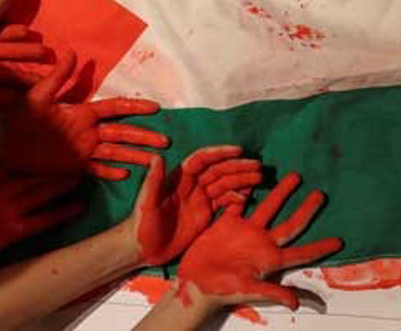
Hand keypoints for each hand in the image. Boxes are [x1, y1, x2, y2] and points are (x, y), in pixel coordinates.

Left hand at [0, 51, 164, 179]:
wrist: (3, 143)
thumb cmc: (19, 117)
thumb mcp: (38, 96)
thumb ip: (58, 77)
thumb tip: (72, 51)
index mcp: (82, 112)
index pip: (114, 108)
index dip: (134, 107)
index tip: (155, 108)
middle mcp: (88, 130)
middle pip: (121, 133)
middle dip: (143, 136)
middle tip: (165, 141)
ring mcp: (83, 149)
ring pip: (115, 152)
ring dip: (134, 156)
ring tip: (153, 161)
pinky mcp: (74, 165)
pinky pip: (97, 169)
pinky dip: (111, 172)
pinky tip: (126, 175)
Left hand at [0, 169, 82, 278]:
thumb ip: (4, 249)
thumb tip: (14, 244)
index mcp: (10, 232)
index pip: (45, 219)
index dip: (64, 211)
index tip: (81, 204)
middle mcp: (4, 211)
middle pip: (39, 194)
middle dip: (60, 184)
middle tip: (78, 174)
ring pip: (21, 180)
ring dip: (40, 172)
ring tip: (56, 164)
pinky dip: (9, 165)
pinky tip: (20, 159)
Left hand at [132, 147, 261, 265]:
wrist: (142, 250)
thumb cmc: (141, 225)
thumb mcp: (146, 204)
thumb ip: (153, 181)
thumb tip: (157, 157)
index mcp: (179, 179)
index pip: (202, 160)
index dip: (220, 153)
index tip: (239, 151)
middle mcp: (192, 186)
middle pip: (218, 171)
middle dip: (238, 167)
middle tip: (258, 167)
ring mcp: (199, 200)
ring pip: (224, 184)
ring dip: (241, 180)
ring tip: (260, 179)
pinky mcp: (204, 214)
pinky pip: (224, 202)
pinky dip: (237, 198)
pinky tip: (248, 196)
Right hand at [176, 173, 342, 309]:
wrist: (193, 283)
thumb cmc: (220, 290)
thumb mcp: (247, 290)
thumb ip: (271, 292)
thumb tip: (295, 303)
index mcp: (270, 259)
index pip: (301, 252)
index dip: (320, 247)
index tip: (339, 242)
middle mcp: (262, 243)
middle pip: (290, 223)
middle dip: (306, 209)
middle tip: (320, 194)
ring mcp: (246, 231)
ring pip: (269, 207)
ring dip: (281, 192)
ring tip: (294, 176)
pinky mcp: (228, 223)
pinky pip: (241, 202)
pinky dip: (248, 189)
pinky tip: (257, 175)